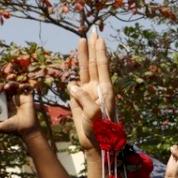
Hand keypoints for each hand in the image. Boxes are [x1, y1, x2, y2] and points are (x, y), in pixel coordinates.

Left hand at [0, 82, 38, 133]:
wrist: (26, 131)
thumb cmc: (13, 129)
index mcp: (4, 103)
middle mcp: (12, 99)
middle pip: (4, 87)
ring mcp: (20, 97)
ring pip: (14, 85)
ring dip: (10, 83)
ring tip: (6, 87)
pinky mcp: (28, 97)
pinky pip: (27, 87)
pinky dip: (24, 85)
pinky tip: (20, 87)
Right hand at [68, 33, 114, 152]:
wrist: (95, 145)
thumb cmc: (99, 131)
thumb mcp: (94, 114)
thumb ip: (84, 98)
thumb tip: (72, 85)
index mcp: (105, 91)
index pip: (102, 66)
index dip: (100, 51)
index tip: (99, 37)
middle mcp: (97, 89)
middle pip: (94, 64)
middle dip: (92, 48)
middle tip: (92, 31)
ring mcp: (87, 94)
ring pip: (84, 71)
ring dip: (83, 57)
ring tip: (81, 41)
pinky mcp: (78, 102)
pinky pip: (74, 87)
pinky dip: (73, 81)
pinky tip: (73, 80)